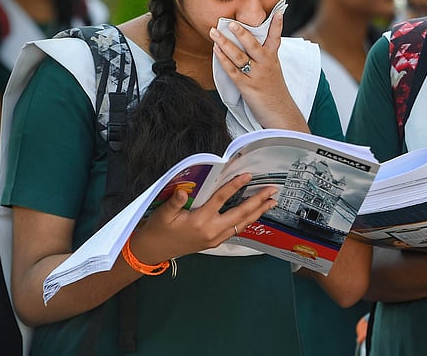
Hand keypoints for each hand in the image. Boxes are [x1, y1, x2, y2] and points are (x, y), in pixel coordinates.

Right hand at [129, 173, 276, 264]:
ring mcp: (215, 238)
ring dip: (258, 212)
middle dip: (258, 201)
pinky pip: (236, 230)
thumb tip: (183, 191)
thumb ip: (175, 202)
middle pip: (240, 214)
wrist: (153, 251)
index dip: (234, 186)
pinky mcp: (215, 242)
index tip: (247, 176)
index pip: (221, 199)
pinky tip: (256, 215)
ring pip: (242, 224)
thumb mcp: (163, 213)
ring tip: (271, 202)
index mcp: (200, 221)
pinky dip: (248, 221)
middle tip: (272, 191)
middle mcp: (211, 231)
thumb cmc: (158, 229)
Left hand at [210, 14, 305, 128]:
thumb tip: (248, 45)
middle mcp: (266, 65)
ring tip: (214, 32)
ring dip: (225, 43)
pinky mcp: (247, 87)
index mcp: (273, 59)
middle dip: (241, 33)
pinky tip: (216, 50)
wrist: (281, 114)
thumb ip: (263, 58)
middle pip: (252, 45)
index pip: (276, 39)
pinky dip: (223, 59)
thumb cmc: (275, 93)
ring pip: (239, 56)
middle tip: (230, 22)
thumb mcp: (274, 72)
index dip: (277, 25)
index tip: (278, 12)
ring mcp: (256, 76)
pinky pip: (232, 70)